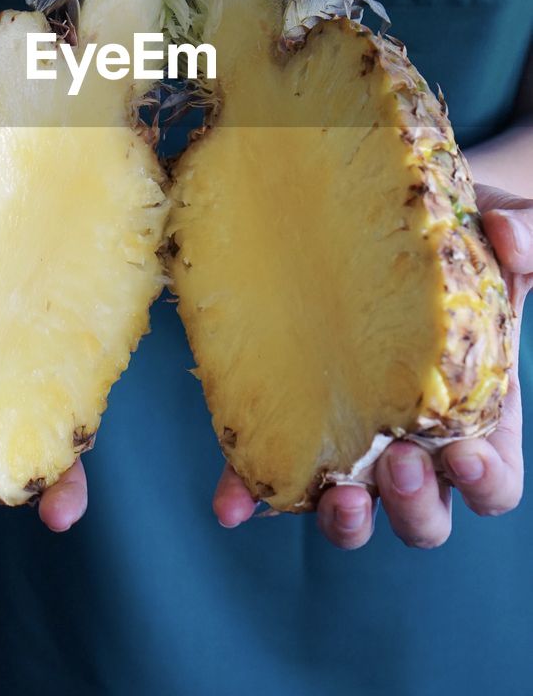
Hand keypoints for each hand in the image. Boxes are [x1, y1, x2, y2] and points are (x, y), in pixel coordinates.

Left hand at [214, 185, 531, 547]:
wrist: (391, 216)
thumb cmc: (459, 241)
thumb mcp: (502, 237)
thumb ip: (523, 240)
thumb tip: (511, 237)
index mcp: (472, 417)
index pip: (492, 481)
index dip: (484, 483)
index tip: (464, 454)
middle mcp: (413, 442)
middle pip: (425, 515)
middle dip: (413, 503)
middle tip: (396, 458)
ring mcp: (352, 439)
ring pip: (355, 511)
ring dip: (346, 518)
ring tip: (338, 493)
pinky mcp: (294, 421)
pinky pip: (272, 471)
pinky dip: (250, 492)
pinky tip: (231, 503)